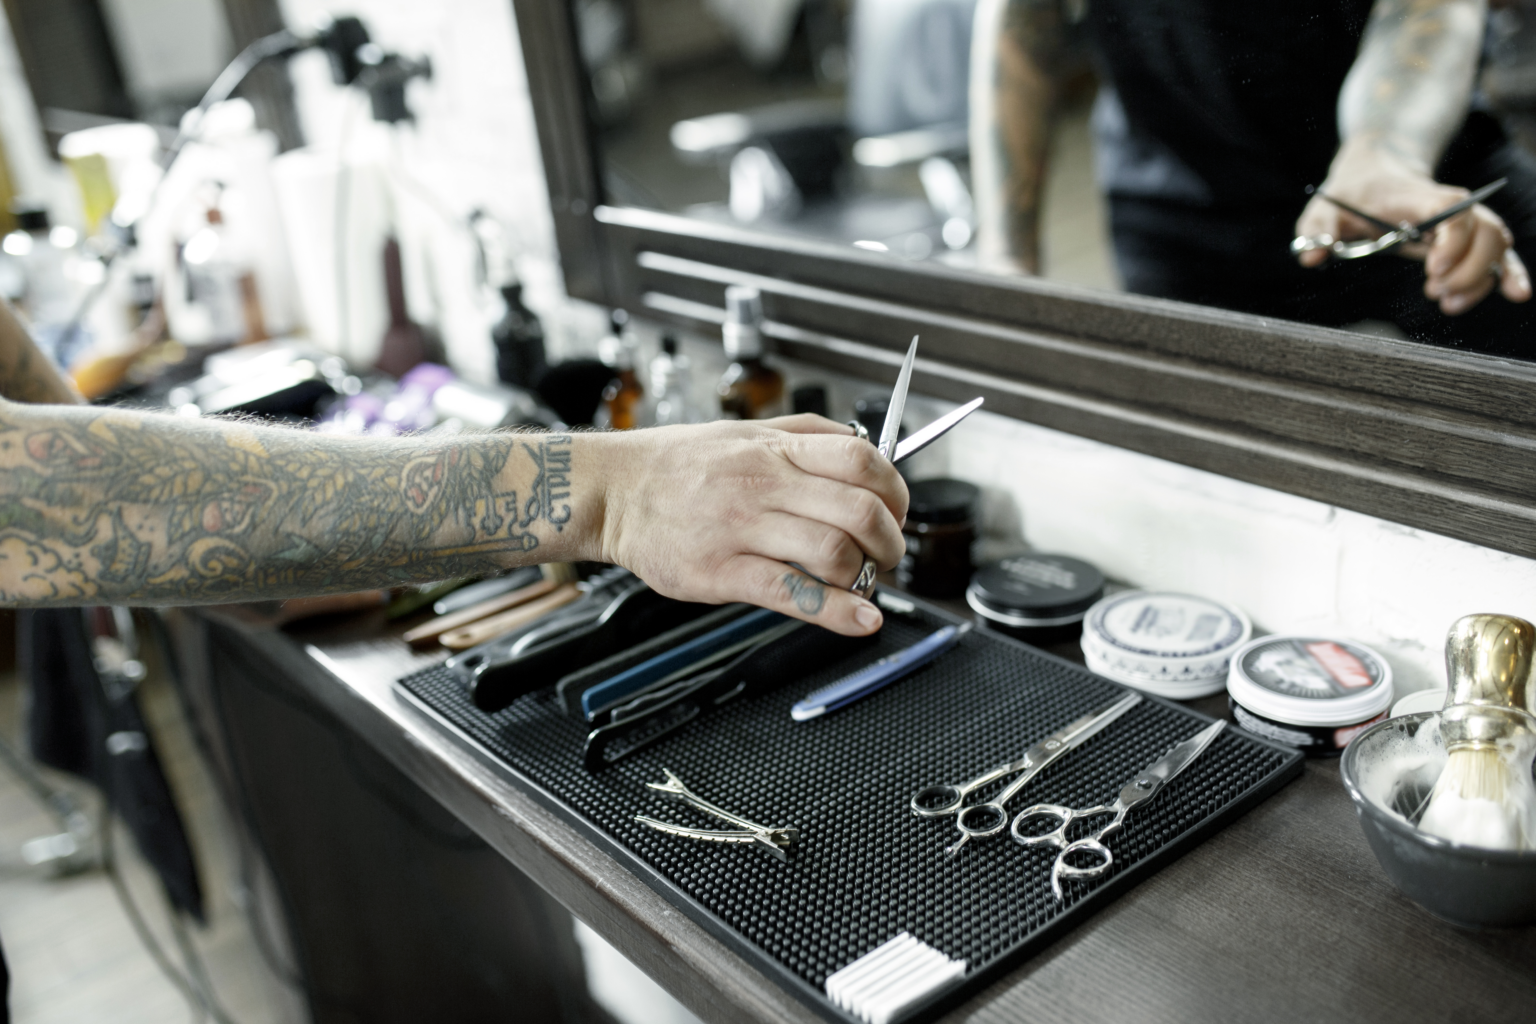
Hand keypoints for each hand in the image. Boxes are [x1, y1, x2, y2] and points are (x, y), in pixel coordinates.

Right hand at [594, 415, 909, 635]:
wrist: (612, 490)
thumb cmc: (678, 464)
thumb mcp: (744, 430)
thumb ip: (804, 434)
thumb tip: (863, 444)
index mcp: (774, 449)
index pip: (861, 460)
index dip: (895, 490)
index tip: (896, 510)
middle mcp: (762, 485)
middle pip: (858, 511)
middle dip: (890, 541)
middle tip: (887, 555)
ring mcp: (741, 530)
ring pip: (832, 553)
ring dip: (865, 576)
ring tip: (862, 583)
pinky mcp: (721, 573)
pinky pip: (791, 593)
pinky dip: (836, 612)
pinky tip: (859, 620)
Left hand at [1294, 142, 1531, 314]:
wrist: (1375, 169)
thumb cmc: (1351, 192)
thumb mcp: (1324, 207)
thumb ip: (1316, 229)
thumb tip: (1311, 256)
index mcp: (1416, 197)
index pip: (1451, 210)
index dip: (1453, 240)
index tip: (1432, 271)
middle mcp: (1449, 206)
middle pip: (1484, 230)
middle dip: (1469, 268)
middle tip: (1435, 293)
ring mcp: (1462, 220)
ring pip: (1495, 242)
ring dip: (1482, 277)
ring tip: (1448, 303)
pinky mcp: (1466, 236)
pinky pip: (1498, 250)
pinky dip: (1509, 270)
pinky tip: (1516, 294)